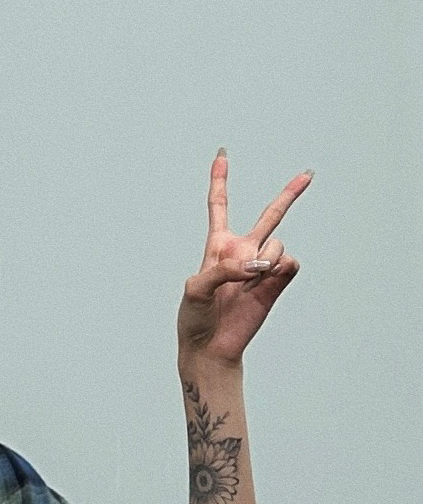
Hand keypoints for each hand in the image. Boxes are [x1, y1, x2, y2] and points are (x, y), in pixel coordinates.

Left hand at [176, 150, 311, 366]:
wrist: (211, 349)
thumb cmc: (194, 319)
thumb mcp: (195, 289)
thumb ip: (222, 269)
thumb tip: (256, 266)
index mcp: (217, 247)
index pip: (219, 206)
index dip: (220, 180)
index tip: (222, 154)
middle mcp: (243, 253)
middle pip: (270, 215)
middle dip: (290, 194)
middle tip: (308, 174)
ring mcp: (262, 268)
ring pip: (277, 242)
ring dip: (265, 258)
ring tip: (249, 282)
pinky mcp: (277, 284)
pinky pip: (289, 262)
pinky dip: (277, 269)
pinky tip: (262, 284)